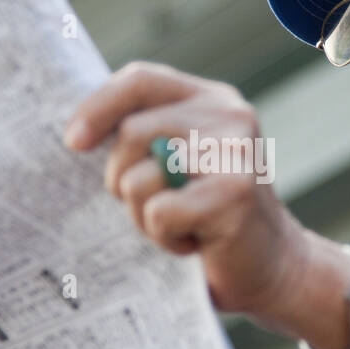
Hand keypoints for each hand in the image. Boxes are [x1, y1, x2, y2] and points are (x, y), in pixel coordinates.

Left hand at [64, 62, 349, 348]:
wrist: (275, 269)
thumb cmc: (210, 219)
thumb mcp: (178, 164)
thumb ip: (146, 136)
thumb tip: (76, 133)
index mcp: (211, 100)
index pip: (141, 79)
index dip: (98, 106)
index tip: (74, 143)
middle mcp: (229, 116)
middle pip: (131, 133)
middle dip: (121, 179)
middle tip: (152, 206)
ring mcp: (235, 152)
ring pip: (139, 177)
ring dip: (143, 215)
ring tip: (180, 224)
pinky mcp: (235, 194)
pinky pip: (159, 213)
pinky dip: (165, 239)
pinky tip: (196, 243)